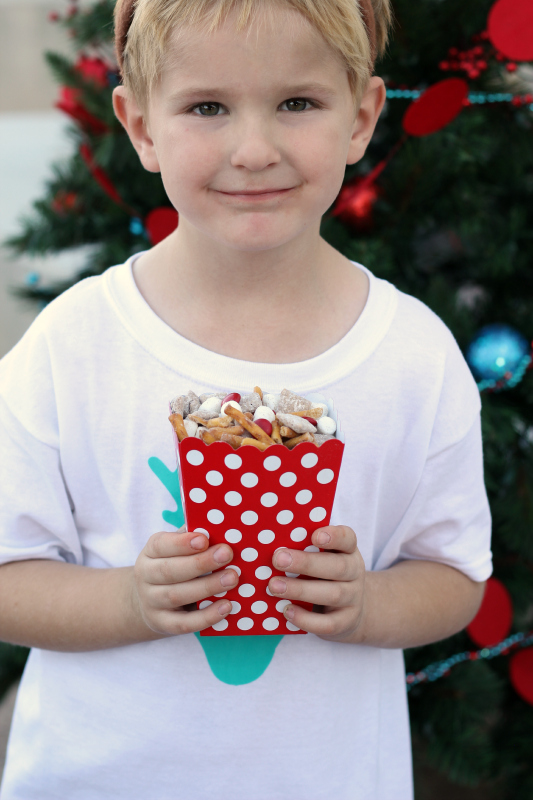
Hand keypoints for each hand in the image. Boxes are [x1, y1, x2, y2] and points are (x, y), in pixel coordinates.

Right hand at [132, 531, 238, 634]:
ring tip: (232, 579)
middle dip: (200, 563)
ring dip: (207, 587)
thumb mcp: (175, 549)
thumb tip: (218, 526)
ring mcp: (152, 602)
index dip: (182, 543)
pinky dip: (206, 617)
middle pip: (170, 570)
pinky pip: (184, 623)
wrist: (148, 601)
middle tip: (227, 554)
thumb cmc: (173, 565)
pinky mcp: (163, 624)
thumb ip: (193, 538)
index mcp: (150, 552)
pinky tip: (226, 606)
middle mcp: (146, 577)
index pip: (161, 545)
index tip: (204, 539)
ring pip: (177, 595)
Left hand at [268, 525, 365, 642]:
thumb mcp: (322, 558)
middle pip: (338, 566)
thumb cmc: (326, 576)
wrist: (351, 611)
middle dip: (306, 563)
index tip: (315, 536)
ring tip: (274, 586)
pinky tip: (287, 611)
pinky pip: (328, 624)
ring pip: (333, 594)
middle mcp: (355, 573)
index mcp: (348, 551)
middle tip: (278, 559)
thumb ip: (304, 549)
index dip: (334, 536)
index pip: (347, 538)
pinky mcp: (346, 622)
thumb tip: (272, 544)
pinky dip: (306, 619)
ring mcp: (353, 599)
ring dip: (300, 590)